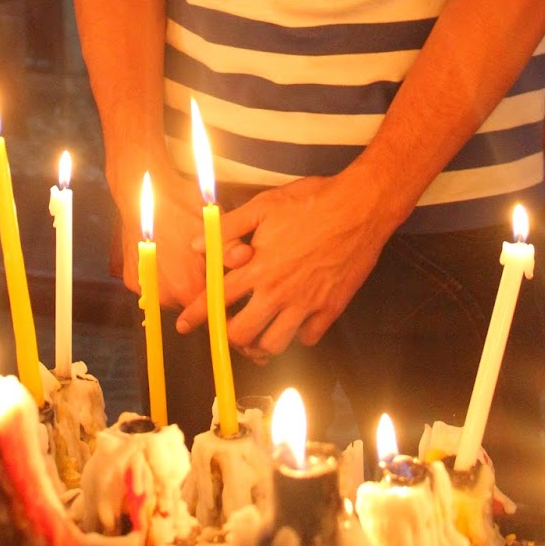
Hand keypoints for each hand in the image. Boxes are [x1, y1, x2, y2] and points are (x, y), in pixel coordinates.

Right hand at [115, 162, 252, 312]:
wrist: (141, 190)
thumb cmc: (179, 204)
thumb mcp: (211, 222)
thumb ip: (229, 247)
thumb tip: (246, 258)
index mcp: (186, 287)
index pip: (211, 308)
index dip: (221, 298)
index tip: (226, 286)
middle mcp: (163, 296)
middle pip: (191, 305)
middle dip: (201, 290)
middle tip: (204, 264)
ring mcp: (144, 288)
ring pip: (172, 296)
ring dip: (181, 284)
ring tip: (185, 258)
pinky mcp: (131, 279)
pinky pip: (154, 285)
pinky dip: (162, 276)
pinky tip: (167, 254)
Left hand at [175, 173, 391, 359]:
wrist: (360, 207)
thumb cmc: (311, 201)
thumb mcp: (265, 204)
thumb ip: (229, 227)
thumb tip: (196, 244)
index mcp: (259, 267)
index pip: (217, 298)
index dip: (197, 314)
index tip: (184, 325)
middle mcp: (279, 291)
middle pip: (243, 334)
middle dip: (229, 336)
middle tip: (229, 328)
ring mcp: (306, 304)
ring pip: (275, 345)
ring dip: (262, 341)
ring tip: (259, 331)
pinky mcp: (331, 309)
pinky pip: (308, 338)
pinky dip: (298, 336)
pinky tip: (294, 322)